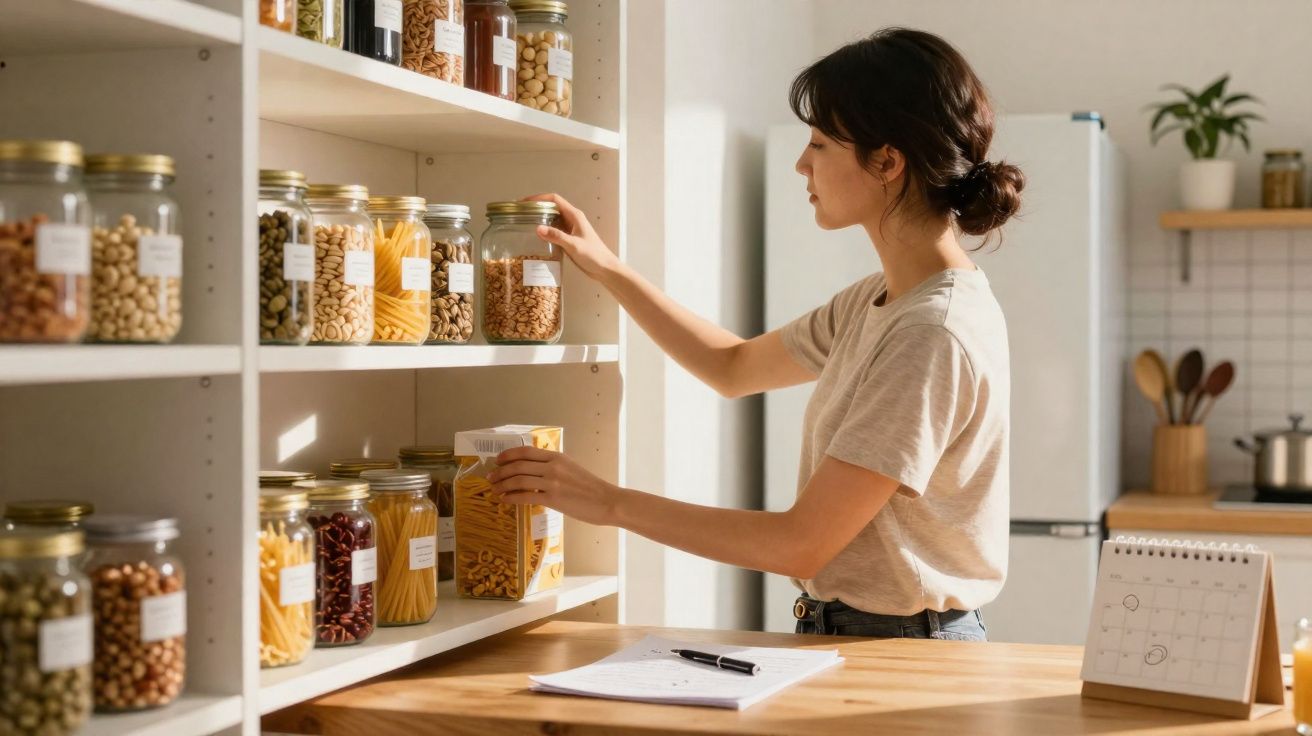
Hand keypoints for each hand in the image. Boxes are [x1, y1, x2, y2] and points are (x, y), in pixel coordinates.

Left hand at [488, 446, 621, 526]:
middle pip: (518, 465)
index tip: (497, 460)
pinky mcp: (552, 498)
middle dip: (500, 471)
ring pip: (518, 480)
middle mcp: (552, 466)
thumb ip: (553, 467)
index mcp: (556, 456)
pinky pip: (525, 496)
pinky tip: (505, 499)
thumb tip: (533, 472)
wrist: (606, 501)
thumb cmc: (590, 487)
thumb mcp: (571, 468)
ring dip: (502, 485)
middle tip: (491, 477)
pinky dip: (511, 497)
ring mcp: (551, 482)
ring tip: (495, 489)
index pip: (525, 452)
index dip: (508, 455)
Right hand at [523, 193, 620, 279]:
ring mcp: (570, 229)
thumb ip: (556, 236)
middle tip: (520, 214)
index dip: (538, 198)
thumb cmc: (594, 256)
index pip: (554, 199)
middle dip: (536, 208)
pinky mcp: (569, 239)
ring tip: (523, 224)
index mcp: (574, 215)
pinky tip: (534, 238)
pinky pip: (554, 230)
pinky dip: (544, 231)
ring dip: (539, 219)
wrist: (605, 269)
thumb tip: (537, 228)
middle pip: (551, 207)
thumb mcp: (574, 245)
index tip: (524, 203)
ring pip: (552, 219)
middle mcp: (572, 219)